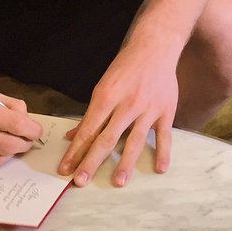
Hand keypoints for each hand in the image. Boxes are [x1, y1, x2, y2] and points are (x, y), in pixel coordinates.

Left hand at [58, 48, 177, 187]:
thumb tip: (74, 137)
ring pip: (135, 140)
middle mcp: (127, 104)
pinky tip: (159, 169)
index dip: (75, 151)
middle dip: (92, 161)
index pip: (88, 130)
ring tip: (117, 182)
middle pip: (107, 139)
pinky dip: (163, 152)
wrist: (155, 48)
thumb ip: (92, 114)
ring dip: (125, 163)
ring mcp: (148, 109)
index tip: (65, 169)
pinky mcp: (166, 111)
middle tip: (80, 182)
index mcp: (107, 97)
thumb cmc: (125, 68)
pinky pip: (164, 136)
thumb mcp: (103, 86)